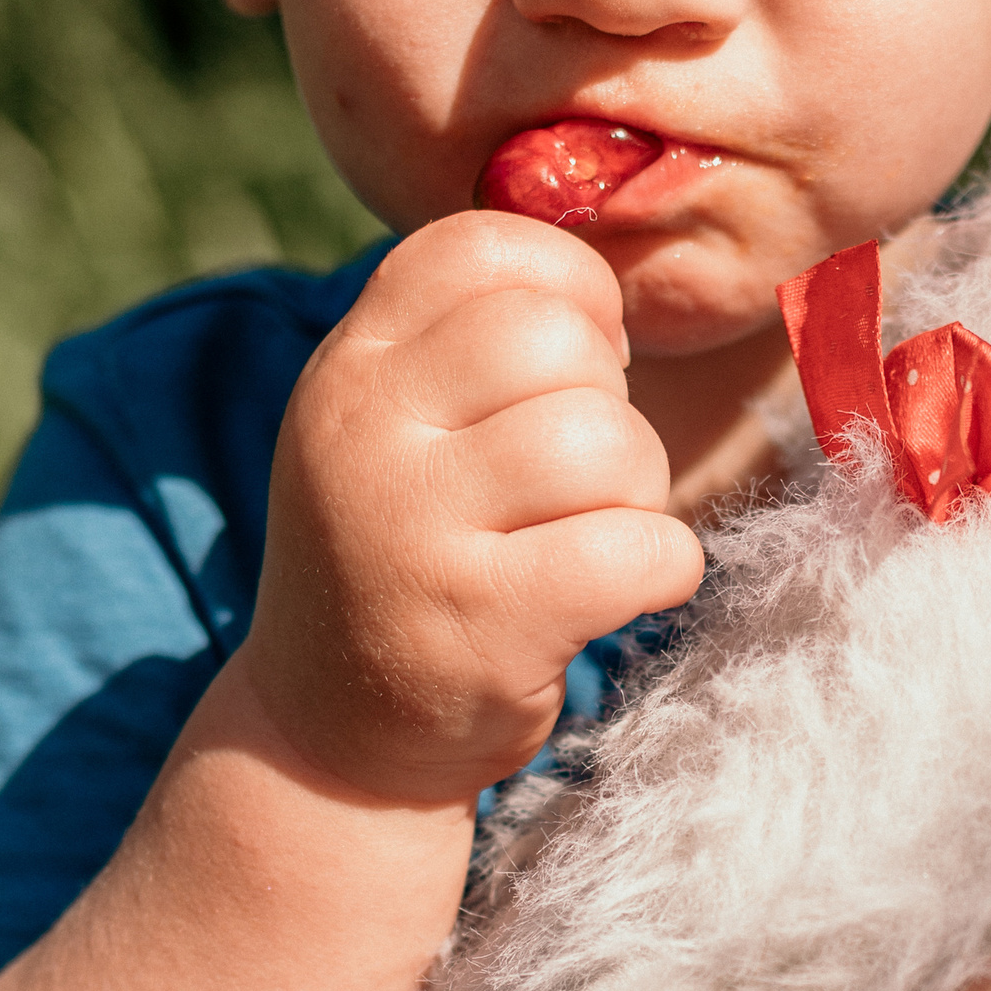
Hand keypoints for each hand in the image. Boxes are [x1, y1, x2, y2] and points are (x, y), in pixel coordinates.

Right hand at [237, 212, 706, 800]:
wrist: (326, 742)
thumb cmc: (406, 552)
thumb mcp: (392, 422)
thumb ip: (469, 336)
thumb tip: (610, 274)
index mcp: (350, 362)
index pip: (485, 249)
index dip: (570, 292)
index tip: (575, 365)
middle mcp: (362, 428)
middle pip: (558, 341)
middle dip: (608, 404)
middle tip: (578, 476)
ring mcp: (413, 528)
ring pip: (609, 444)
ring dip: (637, 495)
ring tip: (588, 538)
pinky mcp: (481, 623)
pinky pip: (641, 548)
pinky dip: (663, 570)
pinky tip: (618, 591)